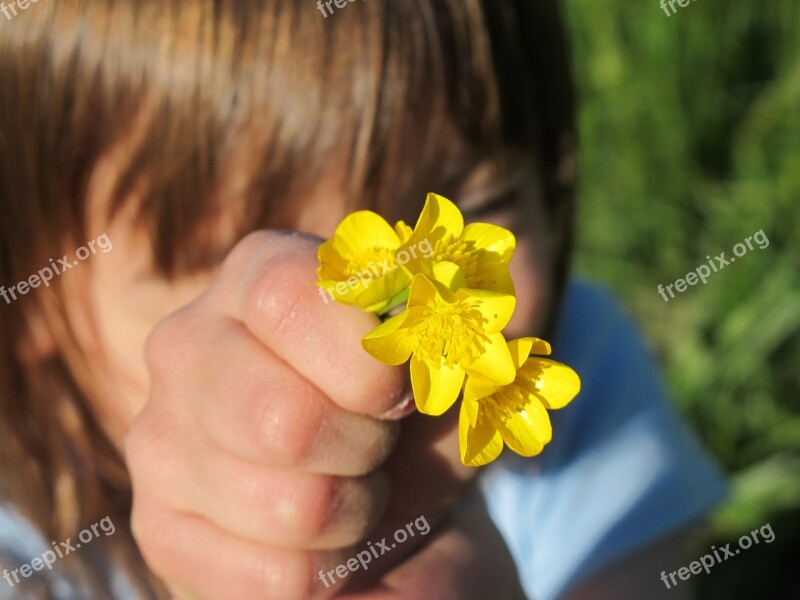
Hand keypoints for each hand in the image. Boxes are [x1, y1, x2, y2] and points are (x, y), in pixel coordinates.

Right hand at [124, 231, 481, 598]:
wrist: (388, 504)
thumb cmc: (414, 421)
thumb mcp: (453, 368)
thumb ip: (465, 331)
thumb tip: (473, 320)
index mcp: (256, 278)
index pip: (288, 297)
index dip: (366, 355)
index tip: (400, 386)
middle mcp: (187, 345)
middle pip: (281, 418)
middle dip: (365, 445)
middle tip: (377, 440)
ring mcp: (158, 438)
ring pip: (288, 506)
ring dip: (355, 509)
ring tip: (353, 486)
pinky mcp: (159, 526)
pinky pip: (272, 577)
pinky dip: (329, 567)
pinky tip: (322, 536)